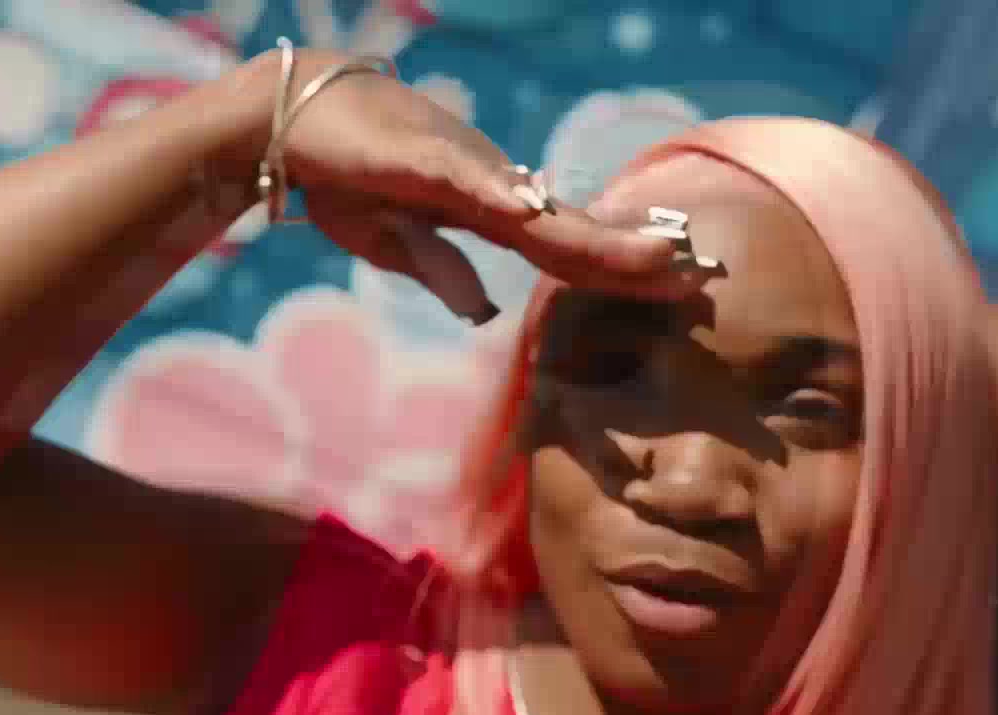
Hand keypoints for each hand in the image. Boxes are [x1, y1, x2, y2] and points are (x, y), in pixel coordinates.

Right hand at [223, 46, 706, 320]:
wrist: (291, 120)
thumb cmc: (347, 176)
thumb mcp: (395, 244)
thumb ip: (443, 273)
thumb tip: (486, 311)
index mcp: (489, 211)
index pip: (570, 248)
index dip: (626, 269)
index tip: (685, 285)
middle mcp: (492, 187)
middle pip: (574, 231)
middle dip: (639, 255)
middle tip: (706, 274)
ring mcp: (461, 170)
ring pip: (539, 208)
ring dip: (597, 233)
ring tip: (657, 252)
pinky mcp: (417, 157)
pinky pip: (465, 180)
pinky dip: (500, 196)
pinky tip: (534, 212)